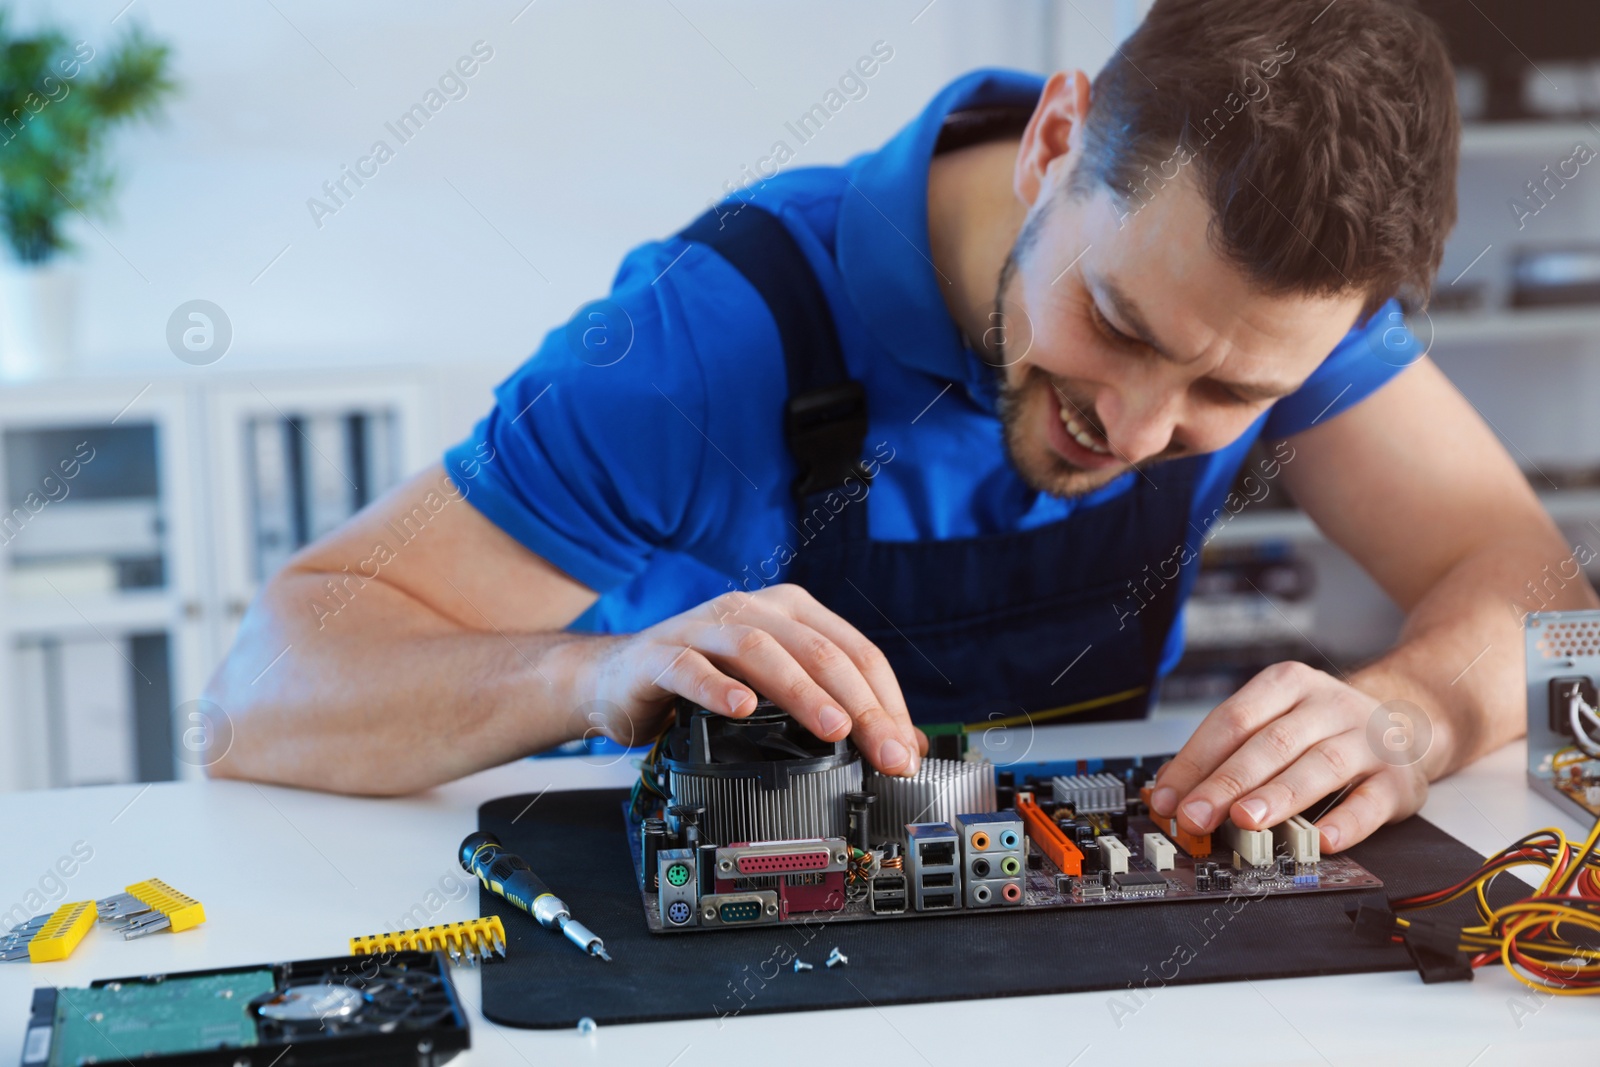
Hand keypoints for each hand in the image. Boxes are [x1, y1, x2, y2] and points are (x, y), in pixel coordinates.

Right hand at [578, 584, 925, 774]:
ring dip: (802, 692)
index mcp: (789, 612)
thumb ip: (828, 706)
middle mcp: (751, 611)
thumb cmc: (703, 685)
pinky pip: (691, 666)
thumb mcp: (774, 690)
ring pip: (761, 651)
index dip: (886, 700)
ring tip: (833, 729)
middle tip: (884, 751)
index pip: (854, 650)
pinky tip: (740, 709)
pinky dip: (718, 687)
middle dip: (860, 705)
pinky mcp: (661, 653)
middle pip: (818, 651)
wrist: (619, 679)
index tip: (904, 749)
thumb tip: (898, 745)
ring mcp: (703, 628)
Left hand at [1145, 661, 1429, 851]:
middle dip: (1227, 782)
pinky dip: (1348, 822)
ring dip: (1278, 796)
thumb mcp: (1276, 721)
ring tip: (1246, 821)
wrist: (1405, 720)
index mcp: (1287, 685)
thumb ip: (1227, 752)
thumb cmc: (1323, 728)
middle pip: (1270, 743)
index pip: (1232, 720)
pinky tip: (1324, 840)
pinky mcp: (1399, 779)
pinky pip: (1372, 800)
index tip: (1167, 798)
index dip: (1195, 761)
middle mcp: (1328, 706)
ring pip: (1319, 765)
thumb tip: (1171, 790)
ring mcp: (1367, 740)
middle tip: (1196, 815)